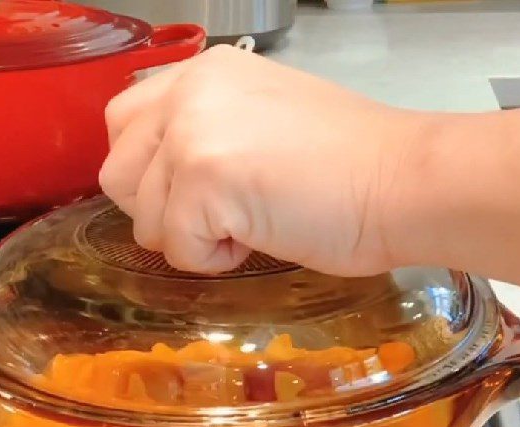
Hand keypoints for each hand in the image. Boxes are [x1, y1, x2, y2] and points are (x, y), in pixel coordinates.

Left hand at [99, 45, 425, 275]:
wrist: (402, 183)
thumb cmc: (351, 165)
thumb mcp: (263, 122)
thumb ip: (207, 134)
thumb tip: (169, 179)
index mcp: (203, 74)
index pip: (123, 124)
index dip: (149, 173)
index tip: (192, 193)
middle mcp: (187, 93)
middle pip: (117, 174)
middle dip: (160, 211)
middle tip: (219, 216)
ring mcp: (191, 134)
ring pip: (143, 219)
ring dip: (192, 237)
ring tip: (252, 222)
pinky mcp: (203, 180)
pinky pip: (177, 249)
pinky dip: (216, 259)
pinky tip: (261, 235)